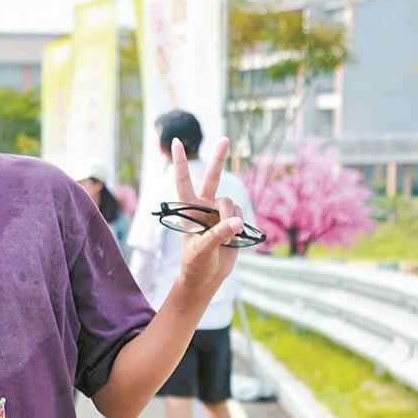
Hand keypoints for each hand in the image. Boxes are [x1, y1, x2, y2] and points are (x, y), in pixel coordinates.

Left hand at [170, 136, 243, 300]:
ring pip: (231, 204)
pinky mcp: (233, 222)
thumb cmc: (195, 264)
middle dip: (219, 158)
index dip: (180, 162)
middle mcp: (204, 207)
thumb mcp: (202, 250)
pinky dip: (238, 228)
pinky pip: (241, 216)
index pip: (183, 182)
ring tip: (225, 240)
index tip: (176, 142)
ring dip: (230, 221)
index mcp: (188, 210)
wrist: (207, 278)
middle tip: (225, 139)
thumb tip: (236, 223)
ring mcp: (219, 213)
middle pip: (213, 178)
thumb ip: (218, 234)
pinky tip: (232, 241)